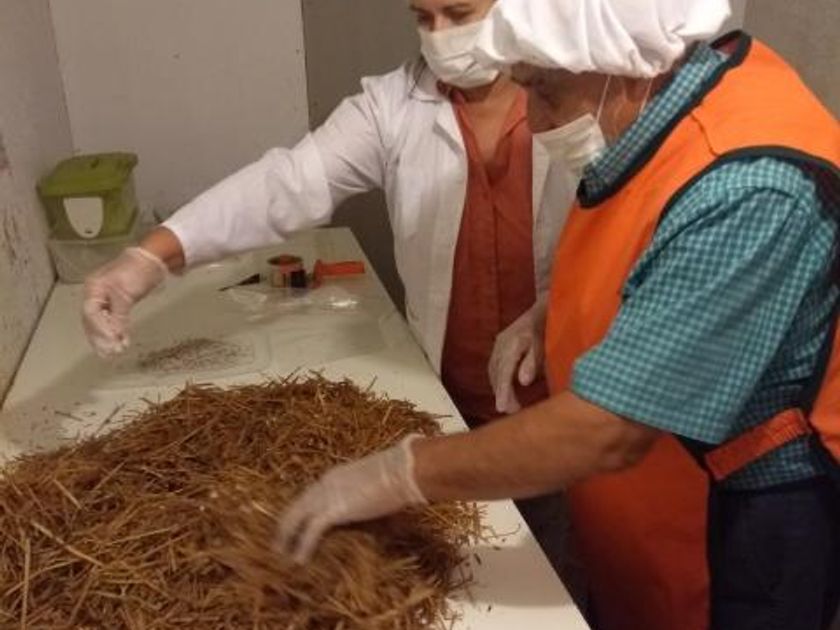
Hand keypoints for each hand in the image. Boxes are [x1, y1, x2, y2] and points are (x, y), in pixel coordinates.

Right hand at [82, 247, 167, 356]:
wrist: (153, 259)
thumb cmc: (139, 269)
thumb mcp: (126, 293)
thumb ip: (119, 315)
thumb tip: (114, 334)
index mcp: (93, 287)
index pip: (91, 314)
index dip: (100, 330)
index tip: (111, 342)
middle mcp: (96, 293)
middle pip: (92, 320)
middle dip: (101, 338)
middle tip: (110, 353)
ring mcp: (105, 297)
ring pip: (100, 322)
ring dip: (107, 338)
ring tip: (114, 352)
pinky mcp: (117, 301)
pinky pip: (111, 319)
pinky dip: (116, 331)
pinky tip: (121, 340)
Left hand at [276, 436, 426, 563]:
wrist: (402, 470)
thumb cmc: (396, 474)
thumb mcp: (373, 484)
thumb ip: (362, 495)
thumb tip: (367, 508)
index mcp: (334, 476)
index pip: (309, 495)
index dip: (300, 511)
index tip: (294, 524)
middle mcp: (325, 484)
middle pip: (295, 506)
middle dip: (285, 525)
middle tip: (279, 542)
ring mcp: (327, 495)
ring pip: (295, 518)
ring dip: (287, 537)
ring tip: (281, 554)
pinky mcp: (334, 510)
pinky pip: (311, 532)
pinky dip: (303, 546)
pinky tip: (299, 560)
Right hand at [489, 299, 547, 414]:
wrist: (544, 306)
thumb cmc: (548, 326)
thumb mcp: (544, 344)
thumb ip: (533, 362)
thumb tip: (523, 382)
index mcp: (512, 343)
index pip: (504, 372)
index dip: (503, 391)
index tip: (502, 408)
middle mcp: (502, 343)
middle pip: (496, 373)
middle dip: (501, 393)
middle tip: (510, 411)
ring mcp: (499, 344)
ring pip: (494, 371)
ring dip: (499, 388)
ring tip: (509, 405)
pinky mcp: (500, 345)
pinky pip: (495, 366)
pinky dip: (499, 380)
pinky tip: (506, 389)